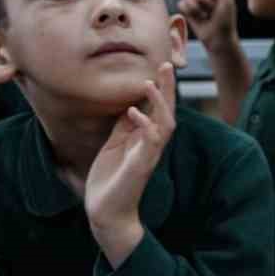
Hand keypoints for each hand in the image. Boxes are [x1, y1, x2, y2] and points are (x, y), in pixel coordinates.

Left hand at [86, 65, 176, 266]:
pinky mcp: (141, 166)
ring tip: (150, 83)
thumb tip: (130, 105)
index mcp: (146, 138)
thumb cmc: (110, 179)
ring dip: (159, 103)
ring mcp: (149, 155)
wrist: (106, 211)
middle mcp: (152, 144)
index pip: (158, 108)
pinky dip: (144, 125)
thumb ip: (124, 127)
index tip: (159, 67)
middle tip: (165, 65)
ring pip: (164, 124)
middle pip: (167, 111)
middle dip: (167, 89)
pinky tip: (134, 112)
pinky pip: (149, 142)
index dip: (161, 88)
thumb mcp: (115, 145)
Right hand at [177, 0, 236, 52]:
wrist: (218, 38)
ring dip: (197, 7)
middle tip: (211, 8)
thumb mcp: (227, 0)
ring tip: (206, 15)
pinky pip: (181, 4)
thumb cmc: (226, 20)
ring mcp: (194, 0)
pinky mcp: (186, 10)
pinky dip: (190, 12)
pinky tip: (198, 18)